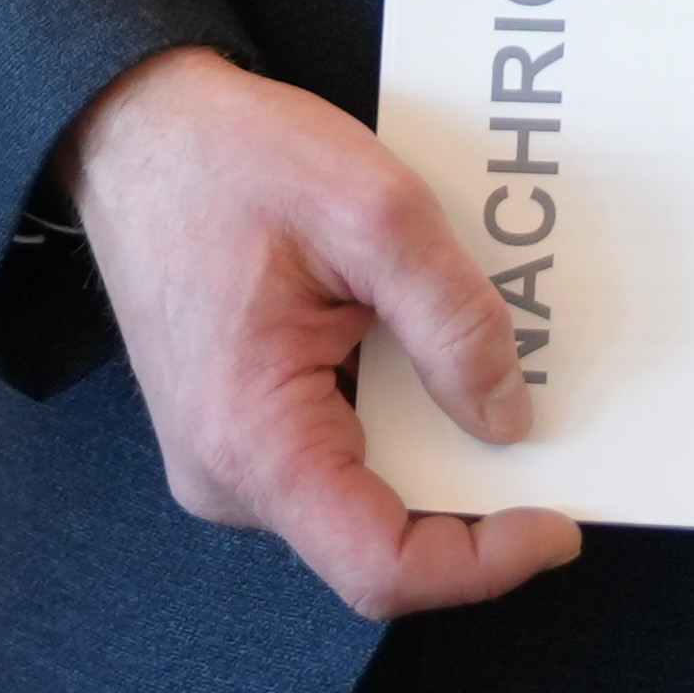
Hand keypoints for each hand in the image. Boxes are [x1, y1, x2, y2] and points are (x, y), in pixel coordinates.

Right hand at [58, 44, 583, 621]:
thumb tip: (508, 419)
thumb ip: (452, 319)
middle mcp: (231, 477)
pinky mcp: (242, 428)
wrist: (135, 127)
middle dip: (473, 484)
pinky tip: (425, 340)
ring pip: (366, 488)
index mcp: (251, 441)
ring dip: (438, 436)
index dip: (483, 561)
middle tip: (544, 409)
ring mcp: (232, 457)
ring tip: (487, 353)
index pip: (380, 566)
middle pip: (381, 531)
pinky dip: (399, 408)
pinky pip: (341, 447)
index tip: (558, 520)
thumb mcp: (373, 210)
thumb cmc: (227, 158)